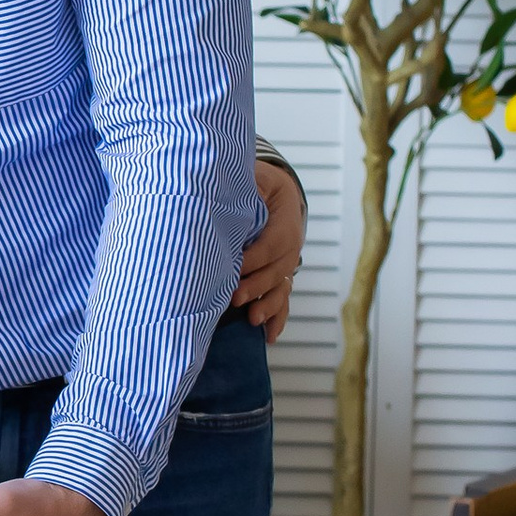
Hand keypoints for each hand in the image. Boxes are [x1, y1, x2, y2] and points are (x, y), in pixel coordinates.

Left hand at [237, 153, 304, 339]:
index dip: (251, 258)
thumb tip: (227, 189)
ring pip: (279, 289)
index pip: (268, 245)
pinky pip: (282, 301)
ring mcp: (285, 266)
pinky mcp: (279, 278)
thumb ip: (247, 187)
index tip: (231, 267)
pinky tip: (269, 336)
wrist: (277, 193)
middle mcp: (289, 248)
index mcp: (283, 224)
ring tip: (252, 320)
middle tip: (234, 298)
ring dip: (267, 306)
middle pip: (274, 271)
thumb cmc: (259, 186)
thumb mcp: (256, 179)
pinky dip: (278, 318)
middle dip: (255, 286)